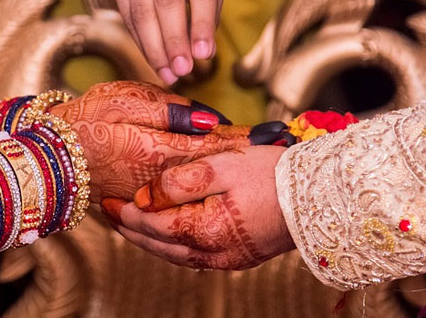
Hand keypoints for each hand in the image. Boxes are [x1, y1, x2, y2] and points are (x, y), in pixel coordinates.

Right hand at [50, 82, 292, 202]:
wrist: (53, 156)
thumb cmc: (88, 120)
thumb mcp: (126, 101)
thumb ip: (171, 112)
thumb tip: (212, 121)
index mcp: (161, 149)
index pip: (216, 144)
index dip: (247, 138)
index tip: (275, 135)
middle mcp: (164, 177)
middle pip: (217, 168)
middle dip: (250, 158)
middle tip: (283, 150)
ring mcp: (156, 193)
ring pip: (204, 184)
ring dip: (234, 174)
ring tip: (263, 166)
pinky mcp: (146, 200)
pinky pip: (184, 195)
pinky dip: (208, 188)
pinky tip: (223, 186)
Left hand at [100, 146, 295, 269]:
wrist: (317, 195)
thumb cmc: (272, 174)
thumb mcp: (222, 165)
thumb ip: (179, 181)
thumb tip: (146, 197)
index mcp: (205, 229)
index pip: (152, 224)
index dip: (126, 212)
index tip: (108, 199)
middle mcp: (213, 253)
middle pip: (157, 244)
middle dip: (129, 230)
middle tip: (108, 214)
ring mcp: (226, 260)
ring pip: (173, 254)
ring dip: (148, 240)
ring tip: (128, 225)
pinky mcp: (237, 258)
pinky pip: (192, 256)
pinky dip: (171, 246)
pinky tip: (165, 235)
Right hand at [110, 0, 225, 84]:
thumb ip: (210, 6)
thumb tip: (203, 51)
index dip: (201, 23)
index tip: (203, 54)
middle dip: (174, 41)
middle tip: (183, 71)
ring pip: (141, 9)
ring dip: (154, 47)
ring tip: (168, 74)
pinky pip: (127, 11)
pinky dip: (140, 39)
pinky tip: (153, 58)